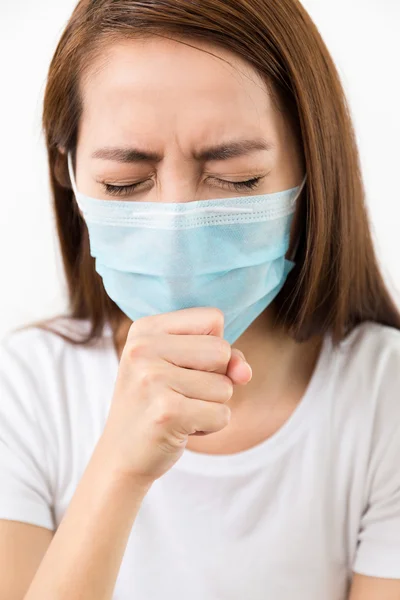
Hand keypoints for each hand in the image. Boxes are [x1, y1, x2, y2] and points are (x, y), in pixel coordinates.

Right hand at [100, 307, 251, 486]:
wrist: (122, 455)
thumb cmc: (158, 402)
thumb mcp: (185, 367)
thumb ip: (224, 357)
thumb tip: (244, 373)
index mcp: (146, 328)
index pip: (213, 318)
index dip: (212, 347)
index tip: (183, 366)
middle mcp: (143, 348)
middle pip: (222, 349)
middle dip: (215, 377)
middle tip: (180, 393)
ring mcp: (152, 379)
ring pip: (225, 386)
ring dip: (211, 405)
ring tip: (177, 410)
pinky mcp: (166, 413)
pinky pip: (222, 415)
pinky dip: (210, 426)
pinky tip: (180, 428)